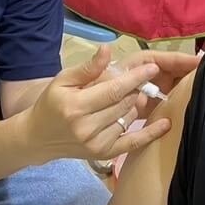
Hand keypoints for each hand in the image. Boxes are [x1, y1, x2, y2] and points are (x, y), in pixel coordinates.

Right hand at [20, 47, 193, 161]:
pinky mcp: (104, 154)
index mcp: (76, 106)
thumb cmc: (51, 104)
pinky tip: (166, 124)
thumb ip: (88, 68)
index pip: (113, 90)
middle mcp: (87, 127)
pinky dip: (150, 134)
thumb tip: (108, 49)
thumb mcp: (62, 80)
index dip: (135, 78)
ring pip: (129, 118)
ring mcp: (97, 144)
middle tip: (139, 79)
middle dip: (136, 89)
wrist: (38, 138)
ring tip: (129, 96)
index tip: (153, 67)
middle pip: (124, 103)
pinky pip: (133, 143)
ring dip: (135, 105)